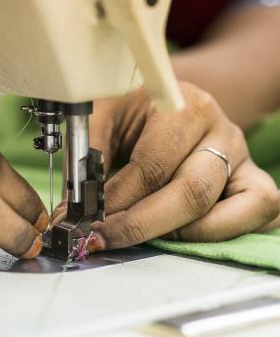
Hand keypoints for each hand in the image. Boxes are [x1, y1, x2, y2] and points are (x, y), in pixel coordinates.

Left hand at [54, 82, 278, 250]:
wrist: (172, 99)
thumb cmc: (135, 108)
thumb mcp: (106, 115)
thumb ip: (90, 153)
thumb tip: (75, 205)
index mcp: (186, 108)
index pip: (152, 166)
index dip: (116, 200)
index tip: (85, 220)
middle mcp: (222, 132)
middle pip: (191, 192)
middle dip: (140, 224)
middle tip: (102, 238)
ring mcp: (242, 159)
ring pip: (232, 209)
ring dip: (180, 235)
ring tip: (139, 236)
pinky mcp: (254, 181)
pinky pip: (260, 214)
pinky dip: (225, 234)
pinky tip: (182, 235)